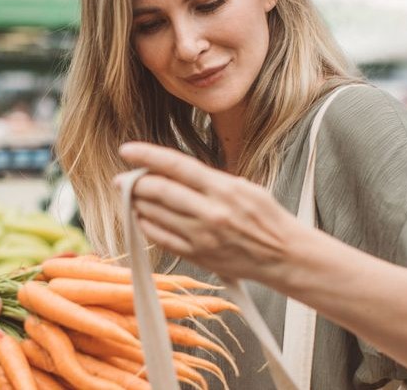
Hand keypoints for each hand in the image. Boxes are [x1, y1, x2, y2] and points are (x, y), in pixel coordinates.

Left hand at [117, 142, 307, 281]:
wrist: (283, 255)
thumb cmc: (265, 217)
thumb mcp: (243, 187)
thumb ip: (208, 179)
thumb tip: (171, 171)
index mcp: (224, 189)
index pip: (176, 166)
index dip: (147, 156)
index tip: (126, 151)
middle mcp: (210, 212)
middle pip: (159, 192)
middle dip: (134, 183)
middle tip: (122, 179)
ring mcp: (202, 237)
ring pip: (155, 214)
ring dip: (137, 204)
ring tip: (132, 197)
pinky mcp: (197, 256)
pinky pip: (160, 238)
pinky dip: (146, 225)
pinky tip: (142, 217)